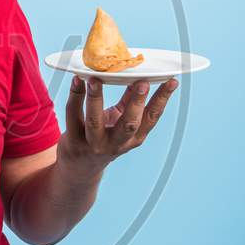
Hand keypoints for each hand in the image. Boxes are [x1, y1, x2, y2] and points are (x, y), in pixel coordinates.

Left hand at [57, 75, 178, 183]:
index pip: (151, 117)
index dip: (162, 100)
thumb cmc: (103, 138)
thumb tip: (138, 78)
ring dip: (95, 98)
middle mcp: (116, 144)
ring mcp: (93, 144)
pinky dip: (75, 96)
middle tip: (141, 81)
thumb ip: (127, 103)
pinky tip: (77, 80)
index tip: (171, 81)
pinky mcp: (74, 140)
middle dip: (136, 102)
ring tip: (95, 79)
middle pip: (128, 124)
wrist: (79, 167)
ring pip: (95, 121)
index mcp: (133, 138)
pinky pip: (73, 115)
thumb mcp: (119, 123)